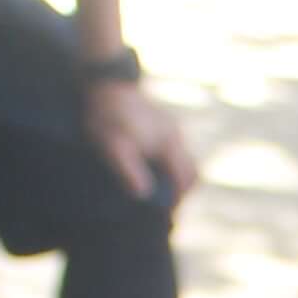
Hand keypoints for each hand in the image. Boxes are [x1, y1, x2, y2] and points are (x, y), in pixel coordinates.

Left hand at [86, 70, 201, 206]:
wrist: (105, 84)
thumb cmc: (108, 118)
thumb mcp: (113, 146)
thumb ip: (129, 169)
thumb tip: (143, 195)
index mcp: (170, 143)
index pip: (187, 178)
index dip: (181, 198)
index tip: (170, 213)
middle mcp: (176, 135)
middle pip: (192, 170)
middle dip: (184, 190)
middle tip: (169, 207)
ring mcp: (171, 127)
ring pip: (184, 159)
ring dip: (177, 177)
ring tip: (161, 192)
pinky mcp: (163, 123)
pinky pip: (175, 150)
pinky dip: (171, 165)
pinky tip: (154, 170)